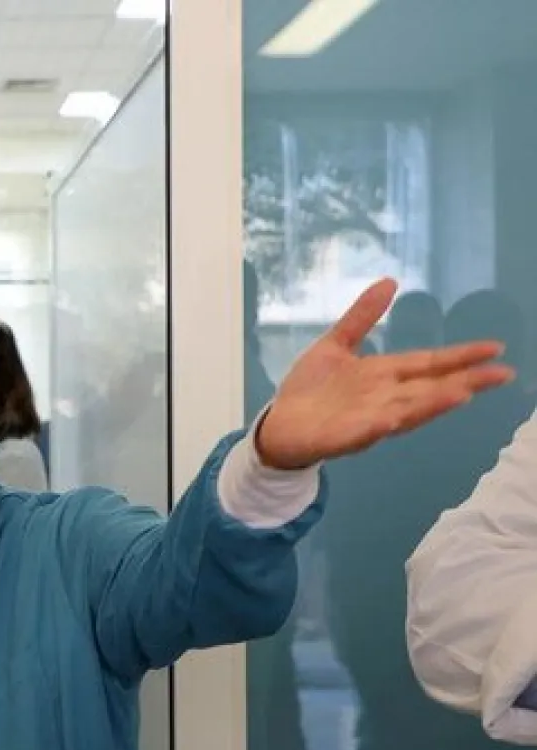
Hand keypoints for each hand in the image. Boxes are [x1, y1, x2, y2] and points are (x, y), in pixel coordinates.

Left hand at [256, 279, 514, 469]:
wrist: (279, 426)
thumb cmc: (311, 389)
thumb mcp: (336, 345)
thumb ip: (362, 318)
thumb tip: (389, 281)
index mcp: (383, 375)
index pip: (428, 363)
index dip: (460, 356)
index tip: (495, 348)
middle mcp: (383, 397)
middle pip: (429, 388)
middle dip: (464, 382)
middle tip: (501, 374)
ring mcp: (366, 418)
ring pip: (406, 411)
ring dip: (432, 404)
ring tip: (463, 393)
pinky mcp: (342, 436)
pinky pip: (363, 431)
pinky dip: (379, 426)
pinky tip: (392, 420)